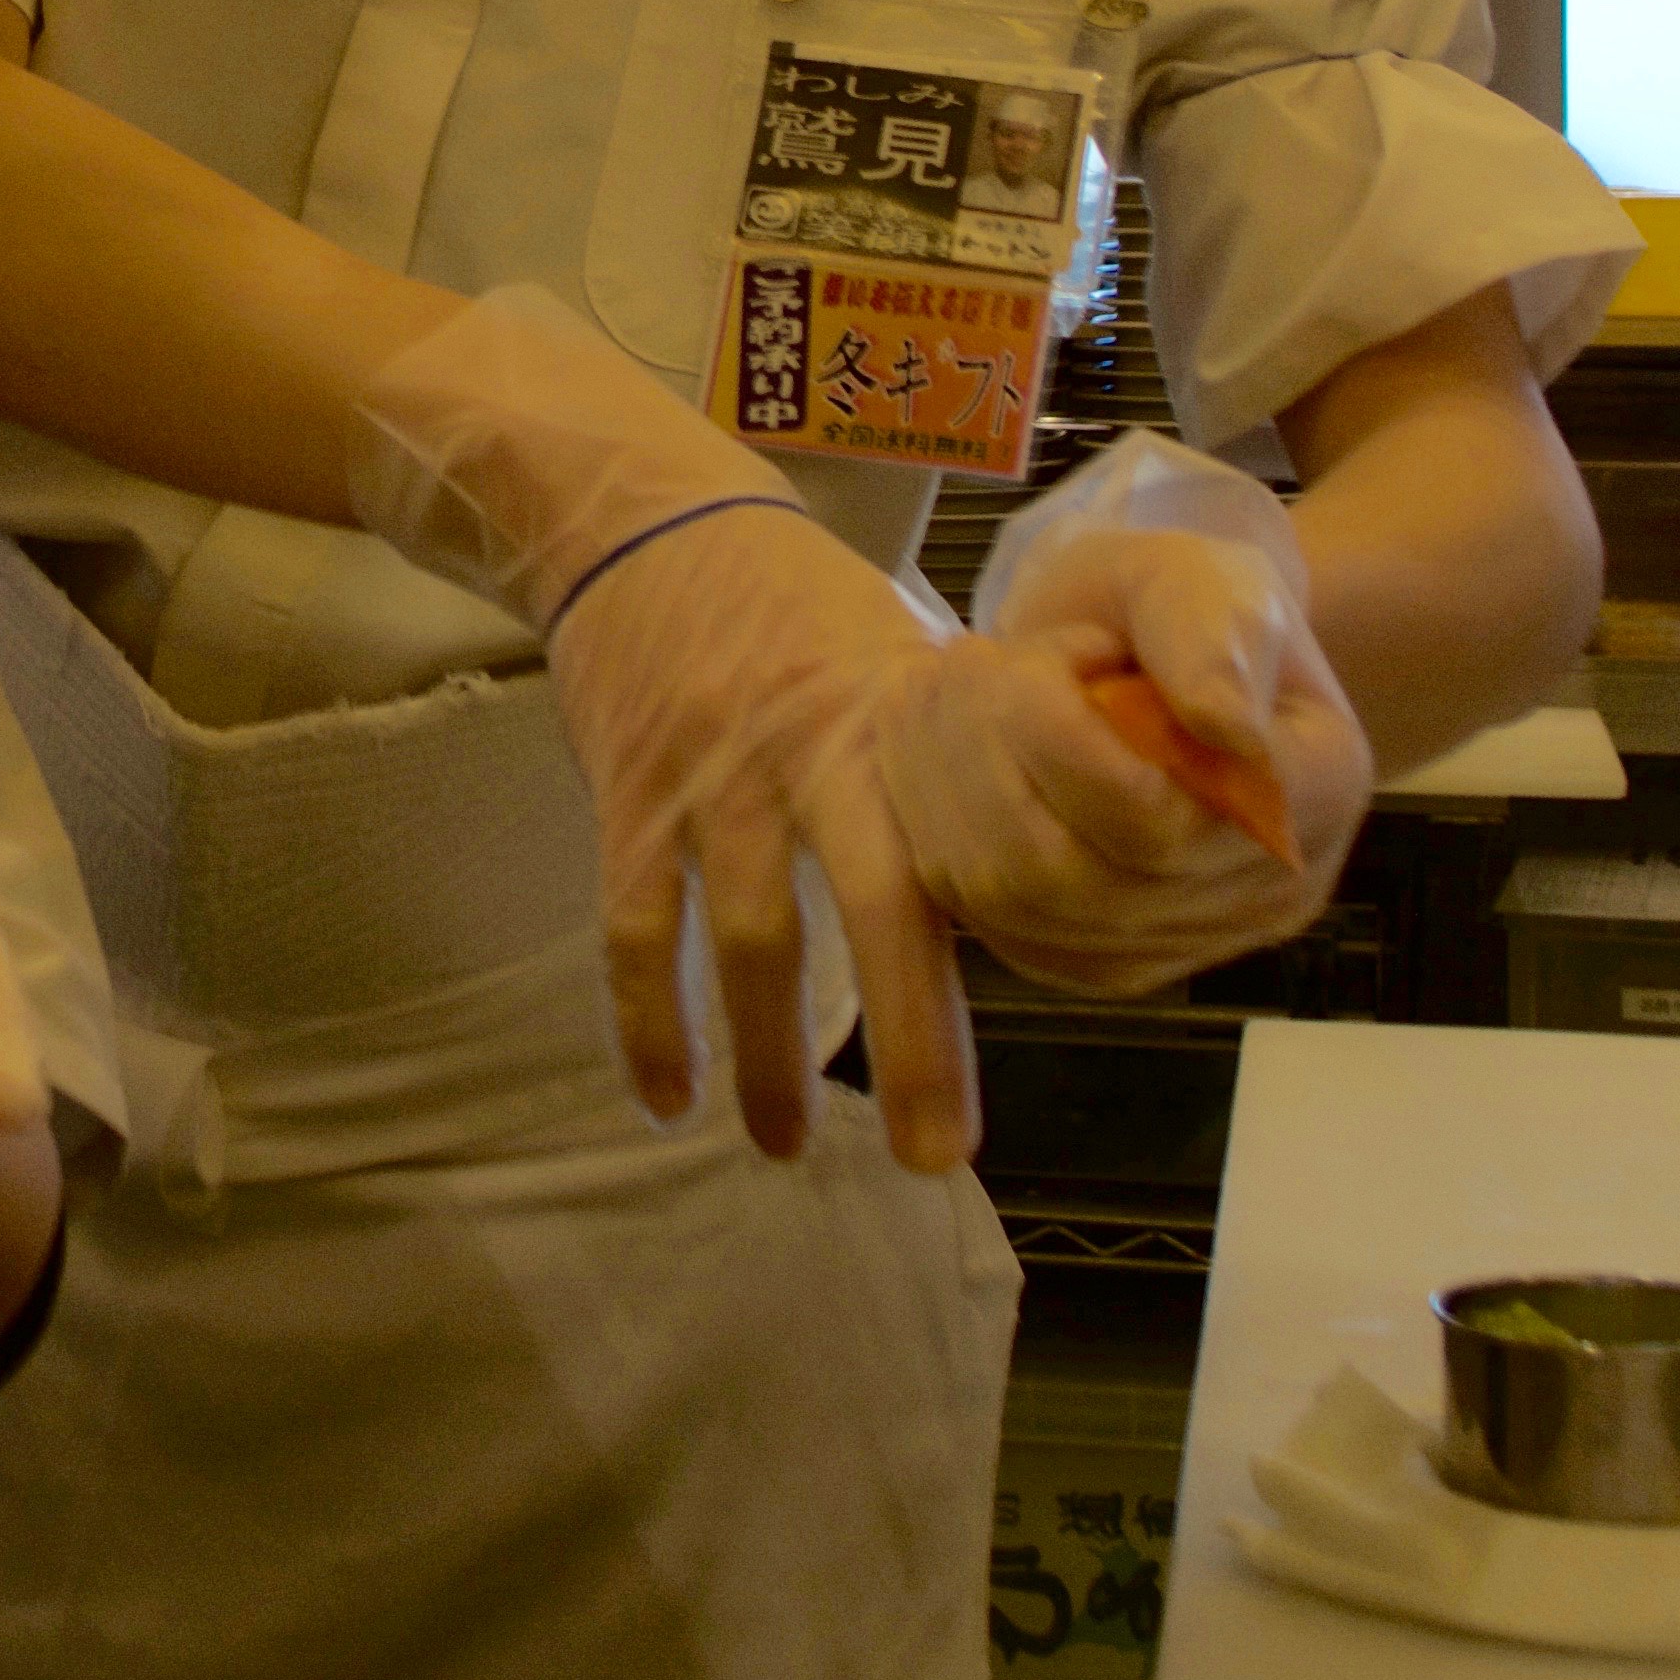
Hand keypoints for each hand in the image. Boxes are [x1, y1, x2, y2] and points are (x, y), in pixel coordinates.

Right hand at [548, 496, 982, 1171]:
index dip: (996, 964)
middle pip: (876, 911)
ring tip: (782, 1147)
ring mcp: (717, 780)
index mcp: (897, 730)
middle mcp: (814, 757)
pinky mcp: (633, 795)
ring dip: (765, 1057)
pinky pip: (636, 927)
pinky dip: (647, 1021)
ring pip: (750, 939)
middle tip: (936, 1156)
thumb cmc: (791, 601)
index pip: (961, 862)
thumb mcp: (899, 653)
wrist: (643, 523)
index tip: (1032, 1047)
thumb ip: (956, 761)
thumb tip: (1045, 866)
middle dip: (911, 1040)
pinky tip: (666, 1098)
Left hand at [880, 524, 1369, 996]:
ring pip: (1016, 899)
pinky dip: (932, 821)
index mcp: (1311, 791)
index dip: (1070, 746)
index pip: (1175, 821)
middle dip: (988, 753)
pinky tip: (926, 744)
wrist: (1147, 656)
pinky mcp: (1087, 958)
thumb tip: (1224, 724)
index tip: (1039, 653)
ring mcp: (1173, 944)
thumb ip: (1209, 636)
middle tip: (964, 656)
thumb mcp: (1201, 579)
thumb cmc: (1180, 614)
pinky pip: (981, 915)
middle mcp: (1258, 895)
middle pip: (1079, 875)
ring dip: (945, 781)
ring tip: (936, 688)